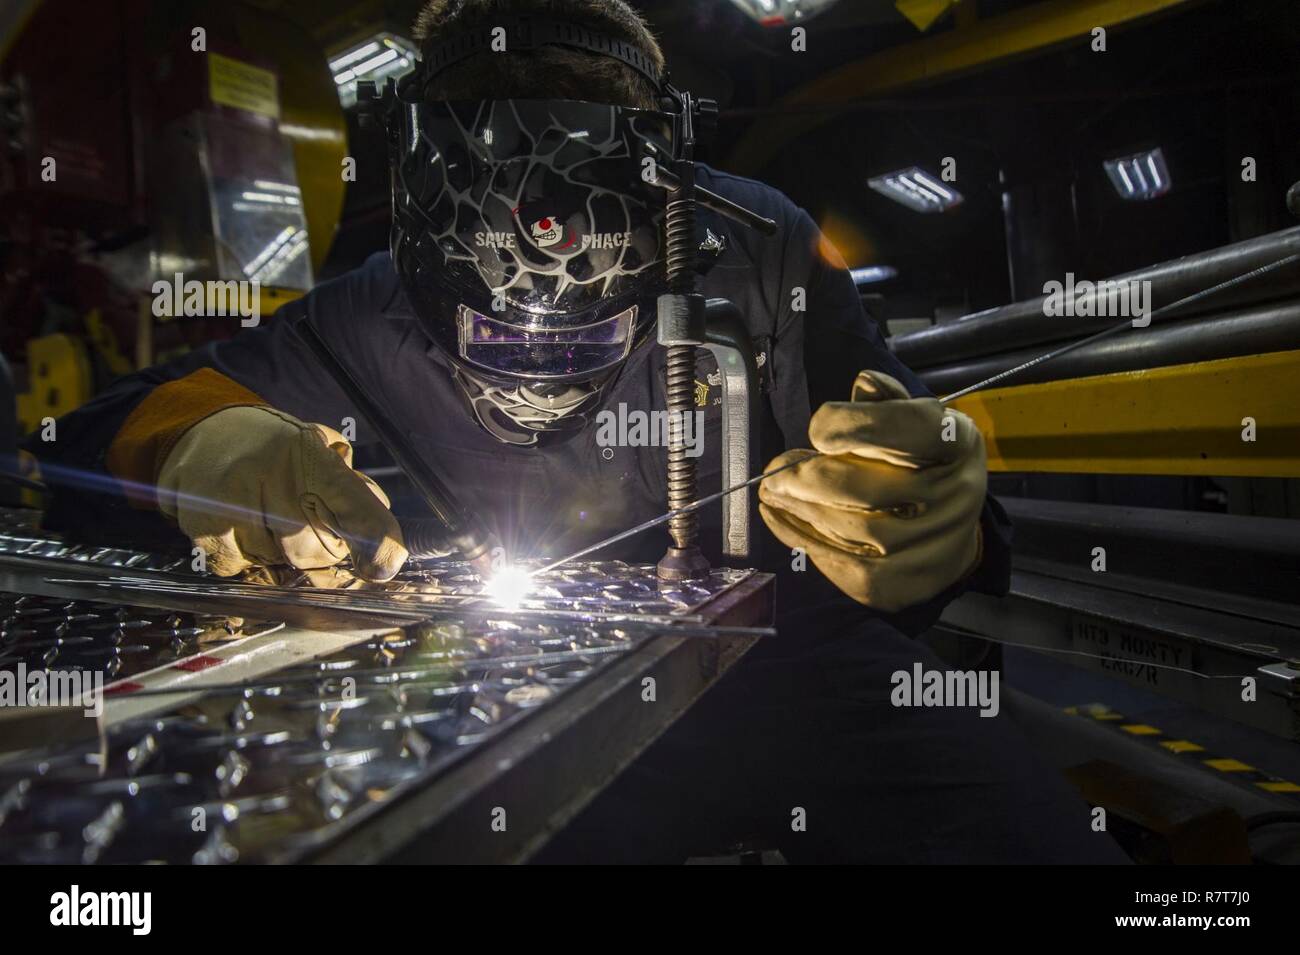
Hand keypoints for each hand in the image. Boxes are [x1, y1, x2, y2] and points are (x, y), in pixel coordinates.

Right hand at [156, 406, 407, 579]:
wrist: (201, 428)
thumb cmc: (273, 445)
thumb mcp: (318, 447)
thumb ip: (351, 486)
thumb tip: (380, 523)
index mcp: (311, 456)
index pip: (355, 507)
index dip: (375, 540)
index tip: (382, 564)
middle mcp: (273, 477)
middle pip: (313, 551)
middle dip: (317, 547)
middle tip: (302, 520)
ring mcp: (234, 503)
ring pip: (275, 562)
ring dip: (276, 551)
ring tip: (263, 514)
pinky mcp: (204, 526)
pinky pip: (238, 567)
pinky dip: (243, 556)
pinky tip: (239, 525)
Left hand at [758, 370, 985, 611]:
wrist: (951, 534)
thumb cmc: (922, 466)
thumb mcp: (914, 422)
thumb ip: (884, 403)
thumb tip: (864, 384)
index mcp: (957, 444)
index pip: (908, 428)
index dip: (853, 426)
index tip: (817, 428)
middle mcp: (954, 496)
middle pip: (869, 489)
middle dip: (808, 477)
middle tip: (775, 470)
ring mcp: (931, 545)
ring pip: (852, 529)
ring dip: (799, 508)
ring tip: (774, 491)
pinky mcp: (904, 582)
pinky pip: (844, 563)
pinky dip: (803, 540)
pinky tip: (781, 518)